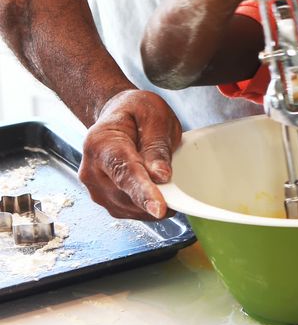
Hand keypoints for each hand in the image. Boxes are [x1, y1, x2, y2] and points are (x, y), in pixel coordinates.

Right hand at [78, 90, 181, 220]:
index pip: (124, 172)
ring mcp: (95, 187)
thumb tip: (161, 176)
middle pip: (126, 195)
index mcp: (101, 143)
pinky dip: (147, 207)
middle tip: (178, 187)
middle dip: (155, 197)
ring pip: (130, 208)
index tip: (158, 208)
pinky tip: (157, 193)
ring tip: (166, 182)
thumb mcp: (155, 118)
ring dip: (152, 203)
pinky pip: (130, 211)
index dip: (143, 192)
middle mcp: (91, 169)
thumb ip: (157, 147)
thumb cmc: (136, 113)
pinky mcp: (105, 199)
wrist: (118, 115)